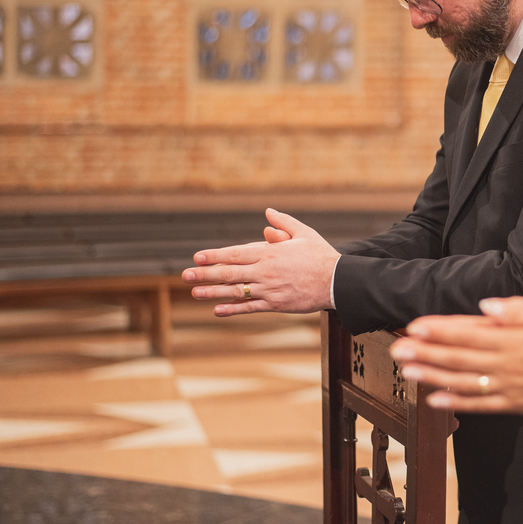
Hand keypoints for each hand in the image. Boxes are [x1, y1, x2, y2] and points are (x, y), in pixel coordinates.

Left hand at [183, 208, 339, 315]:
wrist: (337, 281)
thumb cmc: (321, 255)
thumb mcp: (304, 233)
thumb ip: (283, 223)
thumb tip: (267, 213)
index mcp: (270, 252)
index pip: (235, 253)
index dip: (214, 256)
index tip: (197, 257)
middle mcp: (265, 271)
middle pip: (229, 273)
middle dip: (205, 274)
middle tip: (185, 275)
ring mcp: (269, 289)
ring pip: (235, 291)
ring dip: (212, 292)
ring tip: (195, 293)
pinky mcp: (275, 304)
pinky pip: (249, 307)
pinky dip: (232, 309)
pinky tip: (217, 310)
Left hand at [390, 297, 522, 412]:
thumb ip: (517, 309)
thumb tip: (486, 307)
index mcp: (510, 338)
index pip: (467, 332)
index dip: (439, 330)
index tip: (415, 327)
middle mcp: (503, 362)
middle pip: (457, 356)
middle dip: (426, 352)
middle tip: (399, 349)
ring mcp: (506, 384)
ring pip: (462, 380)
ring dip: (433, 376)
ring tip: (408, 371)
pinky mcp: (512, 402)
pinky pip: (480, 405)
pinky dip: (457, 403)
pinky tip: (434, 400)